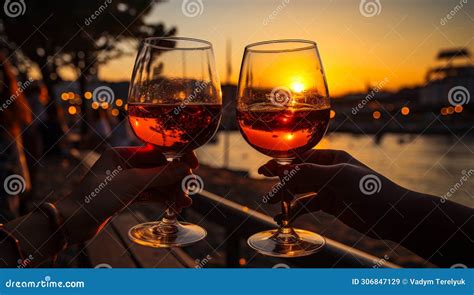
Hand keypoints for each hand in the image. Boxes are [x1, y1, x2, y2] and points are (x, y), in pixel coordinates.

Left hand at [56, 146, 197, 243]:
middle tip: (189, 189)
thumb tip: (185, 168)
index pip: (156, 151)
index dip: (176, 157)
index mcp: (122, 153)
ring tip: (184, 203)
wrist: (74, 222)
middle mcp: (124, 164)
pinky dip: (162, 198)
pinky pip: (149, 193)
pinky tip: (174, 205)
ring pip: (156, 183)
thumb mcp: (132, 184)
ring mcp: (125, 180)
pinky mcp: (126, 195)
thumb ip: (160, 175)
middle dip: (175, 179)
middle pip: (158, 168)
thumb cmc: (96, 197)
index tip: (193, 164)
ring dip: (171, 192)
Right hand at [258, 149, 406, 235]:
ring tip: (272, 206)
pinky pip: (308, 206)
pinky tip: (286, 217)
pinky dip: (296, 211)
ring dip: (287, 198)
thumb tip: (284, 170)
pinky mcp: (330, 205)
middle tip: (267, 194)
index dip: (281, 164)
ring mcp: (328, 188)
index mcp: (331, 158)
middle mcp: (328, 171)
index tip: (264, 170)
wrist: (393, 215)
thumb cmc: (371, 189)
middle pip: (298, 175)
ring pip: (301, 191)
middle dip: (281, 183)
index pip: (300, 158)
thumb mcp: (339, 177)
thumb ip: (310, 173)